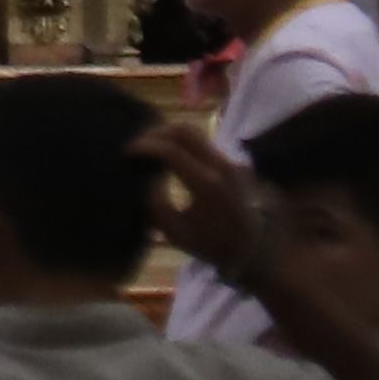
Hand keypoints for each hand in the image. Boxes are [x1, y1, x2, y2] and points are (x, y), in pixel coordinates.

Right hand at [137, 117, 263, 277]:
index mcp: (207, 184)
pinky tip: (167, 152)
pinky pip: (201, 142)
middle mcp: (221, 166)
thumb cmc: (211, 244)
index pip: (172, 151)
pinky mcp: (230, 162)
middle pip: (185, 131)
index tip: (126, 151)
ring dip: (169, 134)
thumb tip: (146, 177)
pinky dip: (180, 141)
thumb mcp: (176, 232)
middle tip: (136, 143)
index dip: (146, 146)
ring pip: (195, 132)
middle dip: (156, 132)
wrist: (252, 248)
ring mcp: (228, 161)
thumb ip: (157, 203)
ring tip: (149, 145)